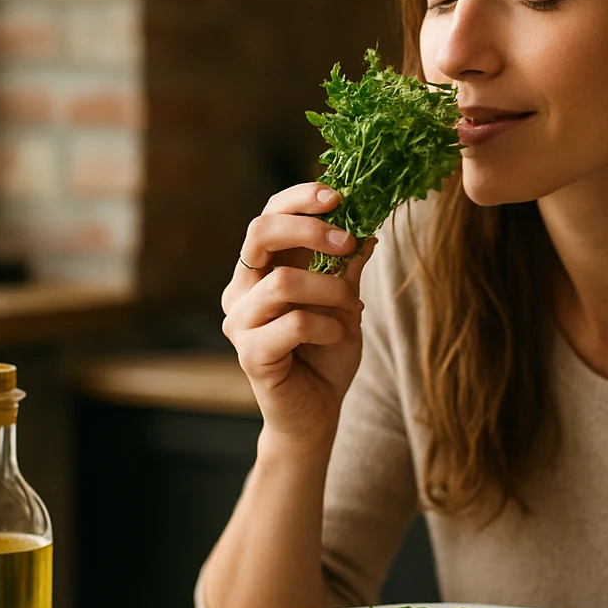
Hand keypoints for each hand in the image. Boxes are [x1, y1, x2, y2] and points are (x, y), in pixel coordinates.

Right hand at [220, 183, 375, 449]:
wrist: (318, 412)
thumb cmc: (327, 352)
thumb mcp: (345, 302)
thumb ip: (346, 267)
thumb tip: (366, 228)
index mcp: (261, 268)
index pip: (268, 215)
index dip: (299, 199)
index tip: (338, 195)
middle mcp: (241, 289)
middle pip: (260, 233)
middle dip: (309, 228)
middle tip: (348, 241)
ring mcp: (241, 322)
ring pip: (284, 282)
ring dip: (330, 290)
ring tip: (352, 309)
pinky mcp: (250, 354)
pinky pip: (294, 324)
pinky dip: (329, 326)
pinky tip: (340, 337)